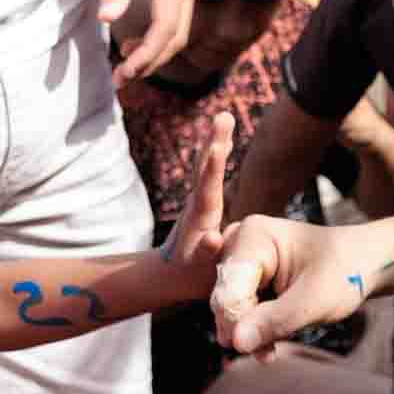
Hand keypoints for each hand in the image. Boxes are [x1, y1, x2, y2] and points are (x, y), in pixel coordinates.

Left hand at [94, 0, 199, 85]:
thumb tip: (109, 19)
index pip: (167, 26)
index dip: (147, 54)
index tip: (125, 72)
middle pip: (176, 35)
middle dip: (151, 61)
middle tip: (122, 79)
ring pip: (177, 31)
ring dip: (154, 53)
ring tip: (125, 68)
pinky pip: (173, 20)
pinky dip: (156, 39)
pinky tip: (134, 46)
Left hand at [160, 111, 234, 276]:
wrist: (170, 274)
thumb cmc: (191, 276)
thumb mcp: (201, 268)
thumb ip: (208, 252)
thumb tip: (213, 237)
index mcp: (202, 218)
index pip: (208, 187)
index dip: (214, 167)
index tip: (218, 144)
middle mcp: (198, 204)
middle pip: (206, 168)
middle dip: (215, 142)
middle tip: (223, 116)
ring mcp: (198, 201)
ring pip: (206, 166)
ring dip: (215, 142)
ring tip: (224, 118)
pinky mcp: (201, 202)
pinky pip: (209, 173)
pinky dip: (216, 155)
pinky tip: (222, 142)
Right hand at [211, 214, 368, 354]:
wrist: (364, 265)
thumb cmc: (345, 272)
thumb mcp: (315, 300)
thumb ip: (274, 320)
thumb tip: (236, 343)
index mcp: (253, 235)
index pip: (229, 288)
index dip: (238, 323)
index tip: (258, 349)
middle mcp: (239, 243)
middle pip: (223, 298)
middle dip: (244, 329)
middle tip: (267, 353)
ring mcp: (242, 260)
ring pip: (229, 309)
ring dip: (249, 333)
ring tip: (270, 352)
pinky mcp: (247, 278)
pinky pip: (238, 311)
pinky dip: (253, 330)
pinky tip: (268, 346)